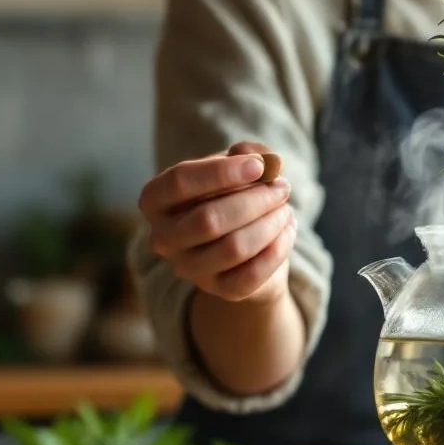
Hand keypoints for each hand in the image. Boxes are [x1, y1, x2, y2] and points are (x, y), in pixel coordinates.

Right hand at [138, 141, 295, 303]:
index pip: (179, 182)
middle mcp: (163, 238)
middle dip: (255, 200)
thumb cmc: (233, 195)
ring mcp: (189, 268)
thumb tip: (260, 158)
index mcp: (155, 200)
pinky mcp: (220, 290)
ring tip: (286, 209)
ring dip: (270, 223)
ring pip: (234, 248)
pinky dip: (278, 247)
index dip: (221, 172)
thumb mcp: (237, 167)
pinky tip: (288, 230)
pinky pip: (253, 273)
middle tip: (283, 188)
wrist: (246, 247)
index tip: (259, 165)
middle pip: (208, 219)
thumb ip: (248, 154)